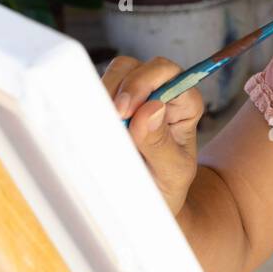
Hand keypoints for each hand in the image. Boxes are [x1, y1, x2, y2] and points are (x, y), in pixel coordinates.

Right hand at [101, 55, 203, 215]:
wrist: (149, 204)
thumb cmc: (167, 186)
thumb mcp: (172, 172)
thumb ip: (161, 143)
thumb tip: (151, 107)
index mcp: (184, 104)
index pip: (169, 74)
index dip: (146, 83)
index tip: (126, 111)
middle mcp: (159, 93)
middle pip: (136, 67)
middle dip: (120, 88)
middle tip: (111, 117)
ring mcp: (131, 97)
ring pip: (112, 76)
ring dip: (102, 96)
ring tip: (102, 127)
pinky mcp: (108, 106)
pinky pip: (93, 92)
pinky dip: (88, 105)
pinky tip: (89, 127)